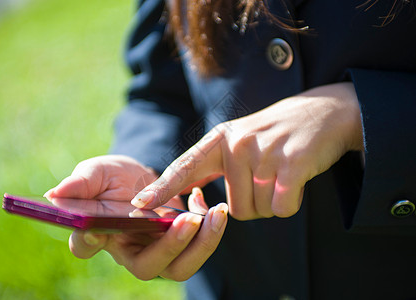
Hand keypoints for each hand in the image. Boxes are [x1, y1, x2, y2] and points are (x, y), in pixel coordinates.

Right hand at [45, 155, 227, 280]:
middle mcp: (128, 250)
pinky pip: (199, 248)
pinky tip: (212, 205)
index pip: (86, 246)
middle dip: (171, 246)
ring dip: (203, 244)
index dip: (89, 242)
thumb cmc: (112, 178)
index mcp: (99, 234)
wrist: (140, 179)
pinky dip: (211, 230)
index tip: (96, 230)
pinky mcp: (179, 243)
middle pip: (148, 267)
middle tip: (188, 220)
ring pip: (181, 266)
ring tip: (217, 213)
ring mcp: (156, 250)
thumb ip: (82, 182)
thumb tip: (55, 194)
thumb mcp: (97, 172)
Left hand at [131, 82, 363, 218]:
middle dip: (252, 205)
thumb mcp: (237, 141)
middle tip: (268, 178)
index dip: (162, 189)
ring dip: (272, 203)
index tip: (140, 205)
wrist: (323, 113)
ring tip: (281, 174)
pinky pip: (282, 208)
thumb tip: (190, 197)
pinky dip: (290, 204)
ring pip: (258, 210)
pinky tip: (296, 180)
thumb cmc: (275, 134)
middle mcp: (237, 144)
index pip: (185, 167)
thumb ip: (213, 166)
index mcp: (219, 139)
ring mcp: (264, 152)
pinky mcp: (292, 163)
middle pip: (232, 208)